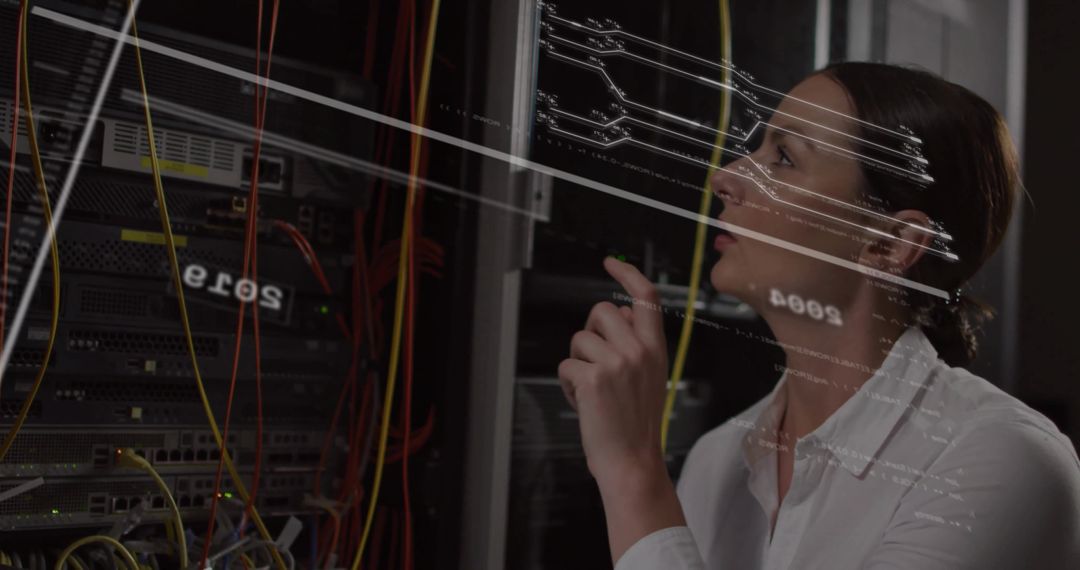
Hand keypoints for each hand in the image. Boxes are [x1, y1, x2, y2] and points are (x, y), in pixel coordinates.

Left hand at [558, 257, 669, 487]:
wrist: (633, 462)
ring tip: (591, 390)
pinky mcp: (593, 379)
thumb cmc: (636, 424)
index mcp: (655, 348)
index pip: (646, 296)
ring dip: (577, 363)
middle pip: (601, 310)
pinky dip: (568, 384)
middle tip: (594, 360)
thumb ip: (635, 345)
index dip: (627, 274)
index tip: (610, 264)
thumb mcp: (649, 377)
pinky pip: (566, 365)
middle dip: (590, 332)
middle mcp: (639, 350)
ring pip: (580, 338)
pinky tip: (582, 402)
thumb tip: (615, 315)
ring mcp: (617, 363)